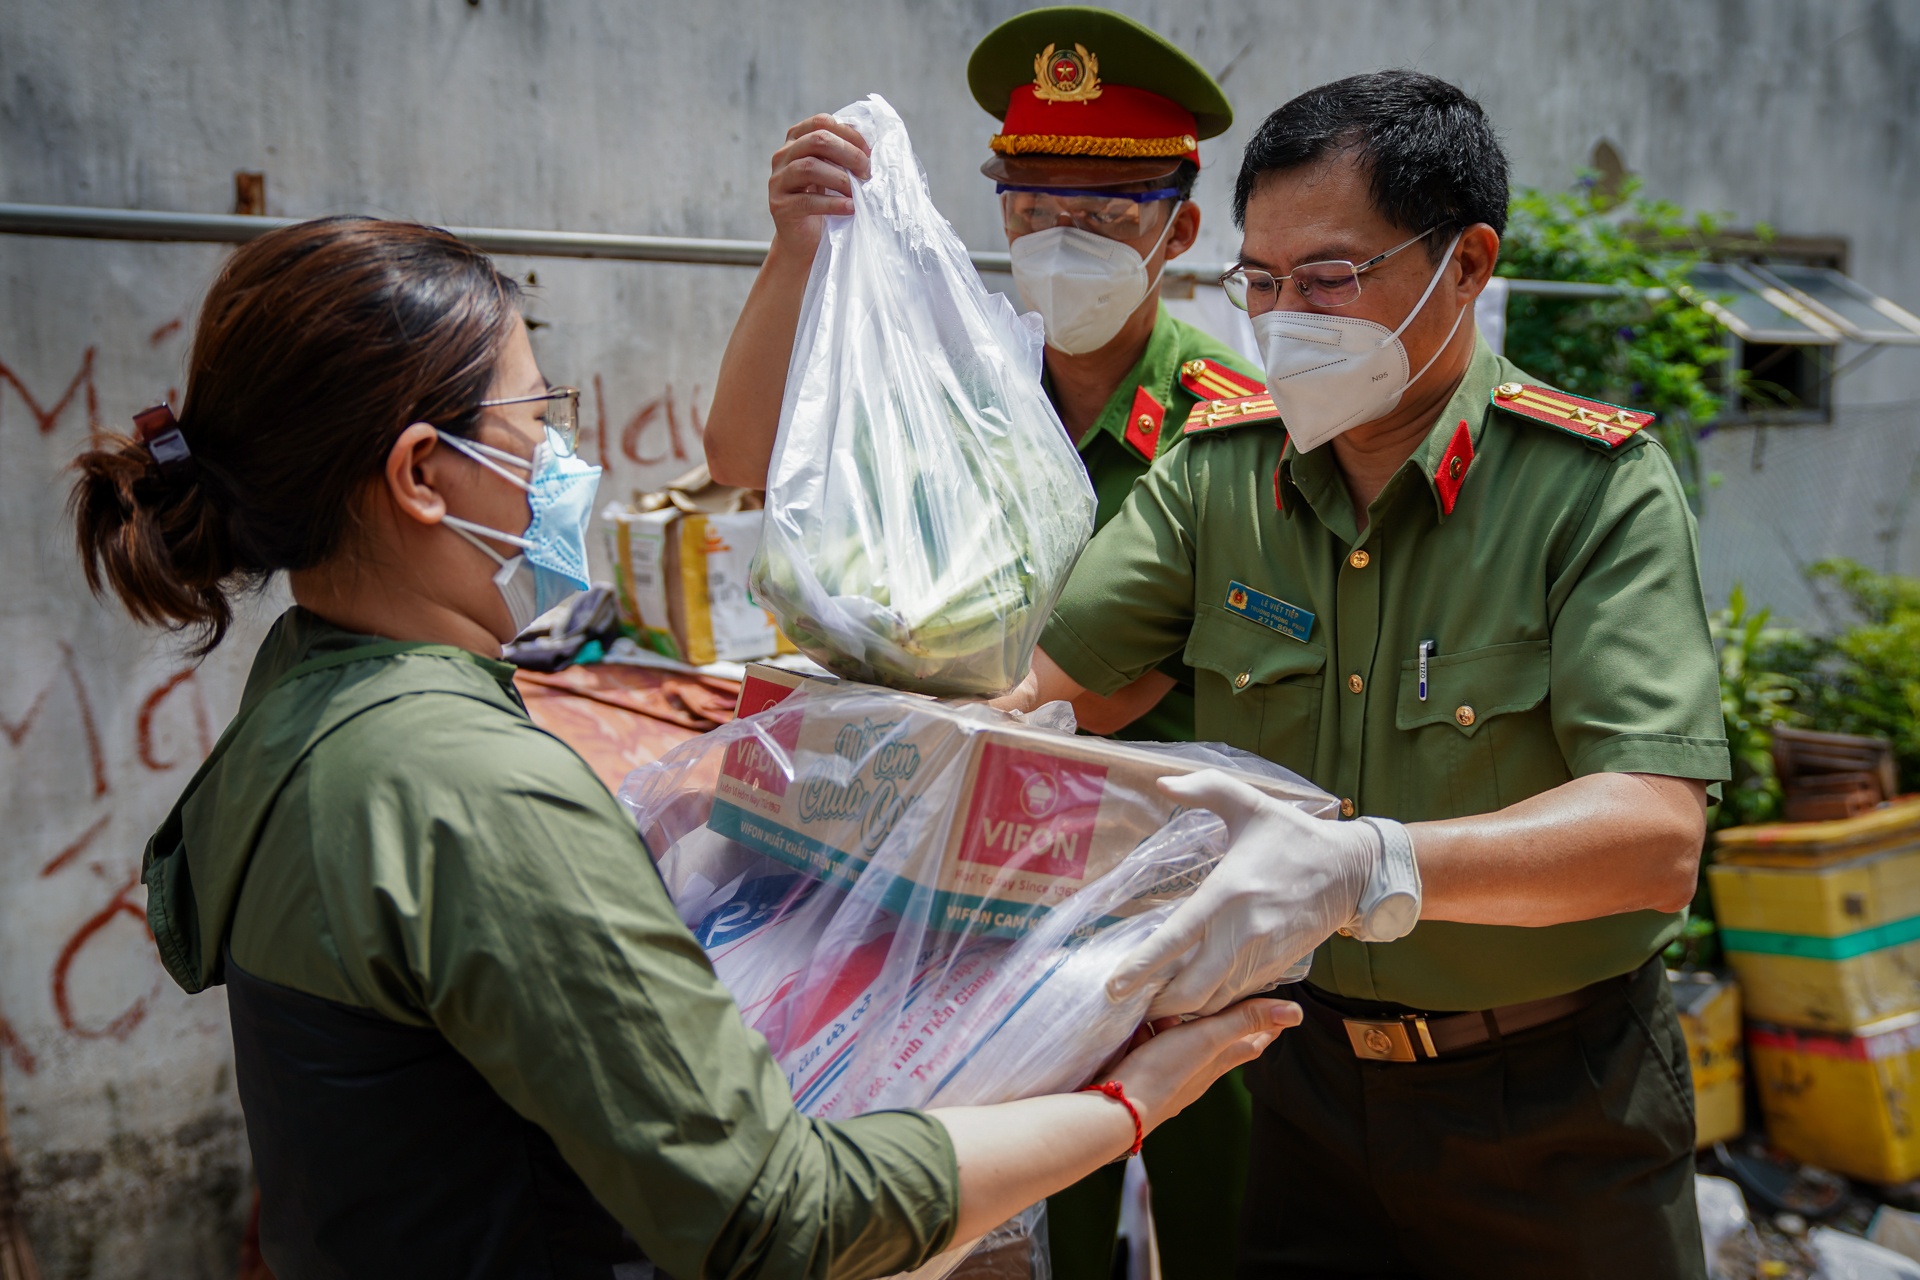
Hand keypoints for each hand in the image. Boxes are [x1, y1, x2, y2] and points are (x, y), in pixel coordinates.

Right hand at [767, 114, 870, 260]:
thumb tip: (873, 147)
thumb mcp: (834, 173)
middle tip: (867, 172)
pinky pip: (807, 201)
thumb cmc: (826, 202)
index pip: (822, 122)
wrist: (805, 241)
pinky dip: (833, 204)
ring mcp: (778, 180)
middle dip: (848, 154)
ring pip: (809, 167)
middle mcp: (783, 156)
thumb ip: (844, 156)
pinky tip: (850, 209)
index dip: (849, 134)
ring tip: (858, 192)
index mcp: (797, 140)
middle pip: (816, 140)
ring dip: (841, 179)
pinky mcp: (779, 206)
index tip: (869, 153)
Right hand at [1102, 999, 1300, 1132]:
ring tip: (1170, 1007)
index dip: (1266, 1028)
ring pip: (1182, 1042)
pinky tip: (1140, 1027)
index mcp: (1218, 1061)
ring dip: (1179, 1025)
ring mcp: (1169, 1075)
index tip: (1280, 1014)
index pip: (1251, 1043)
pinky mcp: (1143, 1075)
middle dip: (1222, 1020)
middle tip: (1228, 1000)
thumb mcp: (1207, 1039)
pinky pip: (1153, 1048)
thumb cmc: (1164, 1073)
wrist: (1117, 1108)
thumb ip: (1244, 1021)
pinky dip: (1150, 1035)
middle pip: (1217, 1042)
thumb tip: (1294, 1013)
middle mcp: (1198, 1071)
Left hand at [1107, 771, 1408, 1018]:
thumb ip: (1205, 787)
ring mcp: (1263, 954)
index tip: (1113, 987)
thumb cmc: (1295, 835)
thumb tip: (1161, 782)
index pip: (1176, 938)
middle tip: (1127, 1004)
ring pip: (1214, 1000)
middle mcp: (1244, 931)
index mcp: (1230, 891)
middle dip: (1156, 1004)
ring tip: (1152, 1008)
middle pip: (1192, 987)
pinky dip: (1211, 1004)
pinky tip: (1190, 1000)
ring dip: (1182, 1009)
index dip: (1142, 967)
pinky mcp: (1276, 967)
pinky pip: (1236, 996)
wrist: (1352, 871)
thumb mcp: (1250, 802)